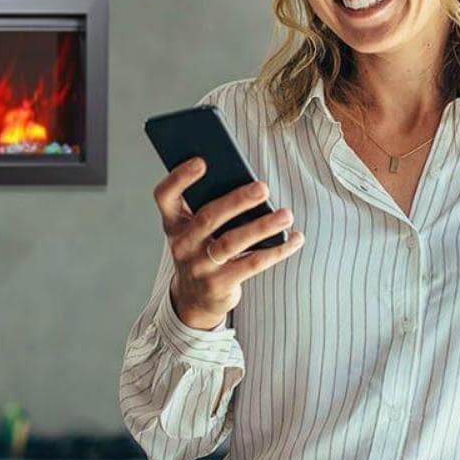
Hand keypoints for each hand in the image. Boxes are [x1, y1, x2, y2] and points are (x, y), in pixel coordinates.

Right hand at [152, 157, 305, 328]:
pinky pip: (251, 264)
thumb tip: (250, 185)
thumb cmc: (202, 249)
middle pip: (207, 218)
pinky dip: (276, 251)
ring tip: (286, 214)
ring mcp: (198, 266)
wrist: (194, 298)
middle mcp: (182, 244)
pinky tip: (295, 239)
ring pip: (231, 242)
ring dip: (262, 227)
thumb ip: (210, 206)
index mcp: (174, 223)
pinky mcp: (219, 285)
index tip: (201, 161)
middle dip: (237, 201)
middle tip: (263, 187)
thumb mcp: (195, 229)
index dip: (179, 178)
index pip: (165, 196)